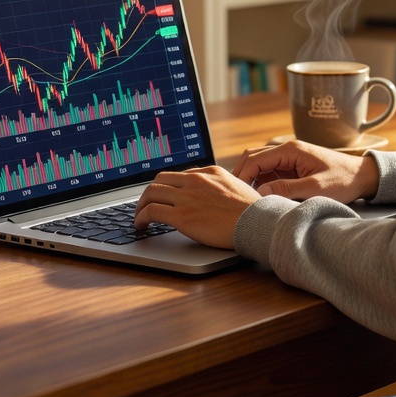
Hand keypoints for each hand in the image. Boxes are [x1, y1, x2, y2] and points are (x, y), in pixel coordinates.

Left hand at [133, 166, 259, 249]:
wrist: (256, 221)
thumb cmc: (252, 210)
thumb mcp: (236, 187)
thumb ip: (219, 187)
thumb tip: (212, 196)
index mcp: (209, 172)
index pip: (178, 175)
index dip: (167, 187)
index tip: (163, 197)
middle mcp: (195, 180)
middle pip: (159, 180)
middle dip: (149, 193)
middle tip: (146, 205)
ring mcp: (187, 196)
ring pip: (151, 193)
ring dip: (141, 205)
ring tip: (139, 216)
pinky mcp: (181, 215)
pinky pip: (151, 211)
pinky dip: (141, 217)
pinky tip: (141, 225)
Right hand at [232, 139, 379, 203]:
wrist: (362, 177)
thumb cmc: (343, 180)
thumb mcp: (317, 187)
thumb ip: (288, 189)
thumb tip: (262, 193)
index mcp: (291, 150)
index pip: (255, 159)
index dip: (242, 176)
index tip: (238, 194)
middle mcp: (287, 150)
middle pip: (253, 158)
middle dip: (242, 176)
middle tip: (238, 196)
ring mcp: (289, 158)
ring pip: (260, 165)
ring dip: (252, 180)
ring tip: (248, 199)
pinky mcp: (293, 167)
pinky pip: (271, 172)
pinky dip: (262, 183)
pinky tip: (263, 198)